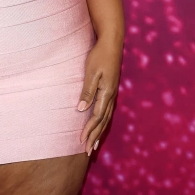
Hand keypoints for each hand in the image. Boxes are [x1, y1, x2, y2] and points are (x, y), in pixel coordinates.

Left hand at [77, 36, 121, 154]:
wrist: (111, 43)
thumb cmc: (99, 56)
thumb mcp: (91, 72)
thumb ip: (87, 91)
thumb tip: (82, 110)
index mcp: (106, 93)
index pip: (97, 117)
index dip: (89, 131)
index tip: (82, 142)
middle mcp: (111, 96)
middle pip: (103, 122)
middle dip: (95, 137)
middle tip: (88, 152)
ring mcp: (112, 94)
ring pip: (106, 118)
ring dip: (99, 133)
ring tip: (94, 146)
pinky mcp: (111, 90)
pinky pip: (107, 112)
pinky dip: (103, 123)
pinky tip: (99, 127)